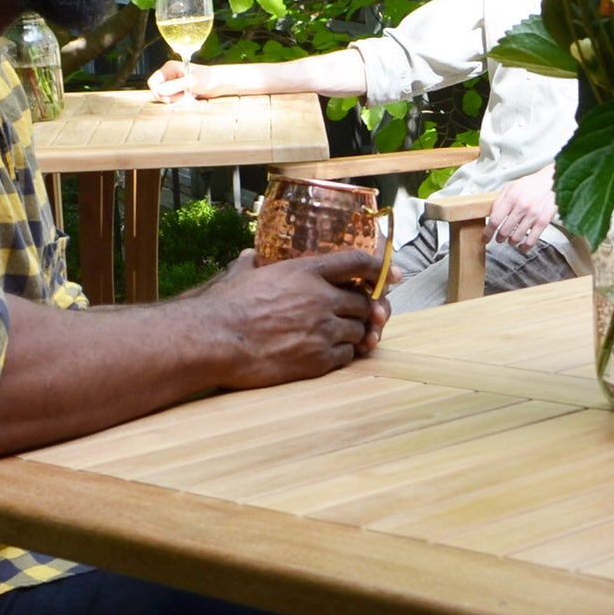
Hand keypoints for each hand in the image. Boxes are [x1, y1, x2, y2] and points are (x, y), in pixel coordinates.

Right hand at [149, 58, 203, 102]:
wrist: (219, 82)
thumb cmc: (208, 78)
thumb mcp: (191, 82)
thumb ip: (175, 86)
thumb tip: (160, 91)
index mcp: (170, 67)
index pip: (153, 81)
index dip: (157, 92)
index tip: (167, 99)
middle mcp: (170, 74)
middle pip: (158, 90)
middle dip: (169, 97)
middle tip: (182, 97)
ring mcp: (174, 82)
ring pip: (166, 96)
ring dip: (176, 100)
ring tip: (188, 96)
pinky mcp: (179, 89)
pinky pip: (173, 98)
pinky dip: (180, 101)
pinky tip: (189, 97)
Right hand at [200, 246, 388, 384]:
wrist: (217, 340)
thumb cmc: (224, 307)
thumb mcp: (242, 275)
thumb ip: (253, 264)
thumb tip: (248, 256)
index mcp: (307, 271)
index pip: (357, 262)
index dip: (381, 268)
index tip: (396, 274)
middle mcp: (322, 297)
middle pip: (364, 301)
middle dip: (367, 309)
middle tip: (366, 316)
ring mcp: (324, 329)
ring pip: (359, 330)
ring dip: (356, 333)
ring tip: (344, 336)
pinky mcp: (320, 358)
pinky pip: (347, 355)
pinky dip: (344, 354)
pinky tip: (330, 354)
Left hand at [487, 169, 557, 251]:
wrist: (552, 182)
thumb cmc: (532, 184)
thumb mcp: (511, 187)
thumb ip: (500, 201)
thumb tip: (491, 216)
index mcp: (511, 197)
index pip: (495, 220)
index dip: (488, 232)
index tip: (485, 238)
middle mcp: (522, 206)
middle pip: (504, 231)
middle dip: (499, 238)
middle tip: (499, 238)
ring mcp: (533, 215)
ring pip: (516, 238)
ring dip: (511, 242)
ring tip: (511, 240)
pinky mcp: (543, 222)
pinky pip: (531, 240)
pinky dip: (524, 247)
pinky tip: (522, 246)